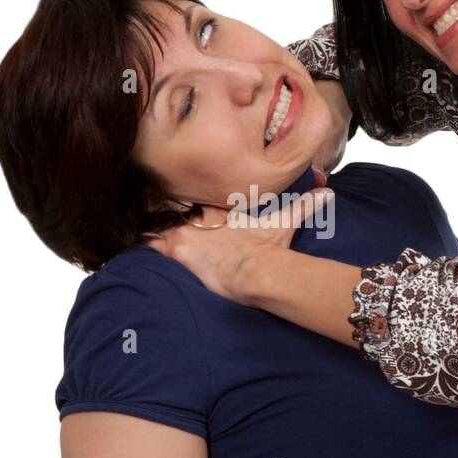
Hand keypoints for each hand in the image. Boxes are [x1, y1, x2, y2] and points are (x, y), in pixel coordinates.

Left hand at [145, 187, 334, 303]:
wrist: (257, 271)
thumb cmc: (269, 248)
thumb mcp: (286, 222)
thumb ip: (304, 205)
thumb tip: (328, 192)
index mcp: (222, 207)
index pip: (197, 195)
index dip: (185, 193)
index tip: (173, 186)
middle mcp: (202, 214)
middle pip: (174, 203)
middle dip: (162, 201)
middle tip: (147, 195)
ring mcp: (187, 231)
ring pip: (159, 217)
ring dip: (149, 217)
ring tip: (131, 212)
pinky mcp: (177, 250)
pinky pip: (151, 241)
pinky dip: (142, 238)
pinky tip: (128, 235)